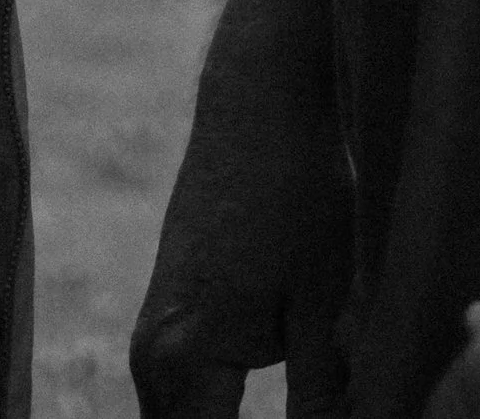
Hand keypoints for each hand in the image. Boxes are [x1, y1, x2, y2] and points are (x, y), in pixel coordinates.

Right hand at [130, 78, 351, 418]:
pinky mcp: (172, 320)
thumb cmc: (301, 185)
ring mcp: (155, 338)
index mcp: (184, 360)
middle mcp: (151, 359)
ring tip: (315, 401)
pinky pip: (191, 405)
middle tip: (326, 415)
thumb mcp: (327, 299)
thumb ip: (325, 395)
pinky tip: (294, 412)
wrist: (259, 92)